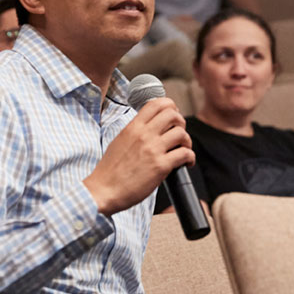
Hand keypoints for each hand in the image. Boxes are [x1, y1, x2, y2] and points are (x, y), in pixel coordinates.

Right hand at [82, 97, 192, 215]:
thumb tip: (149, 128)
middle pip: (173, 114)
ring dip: (187, 141)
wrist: (104, 190)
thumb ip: (135, 132)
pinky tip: (186, 163)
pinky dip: (190, 158)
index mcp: (133, 127)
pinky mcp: (160, 166)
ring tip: (183, 149)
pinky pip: (185, 154)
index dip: (170, 106)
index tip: (173, 116)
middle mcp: (144, 135)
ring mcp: (153, 150)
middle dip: (181, 122)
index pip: (156, 103)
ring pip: (181, 133)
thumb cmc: (110, 171)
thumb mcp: (119, 141)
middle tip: (179, 134)